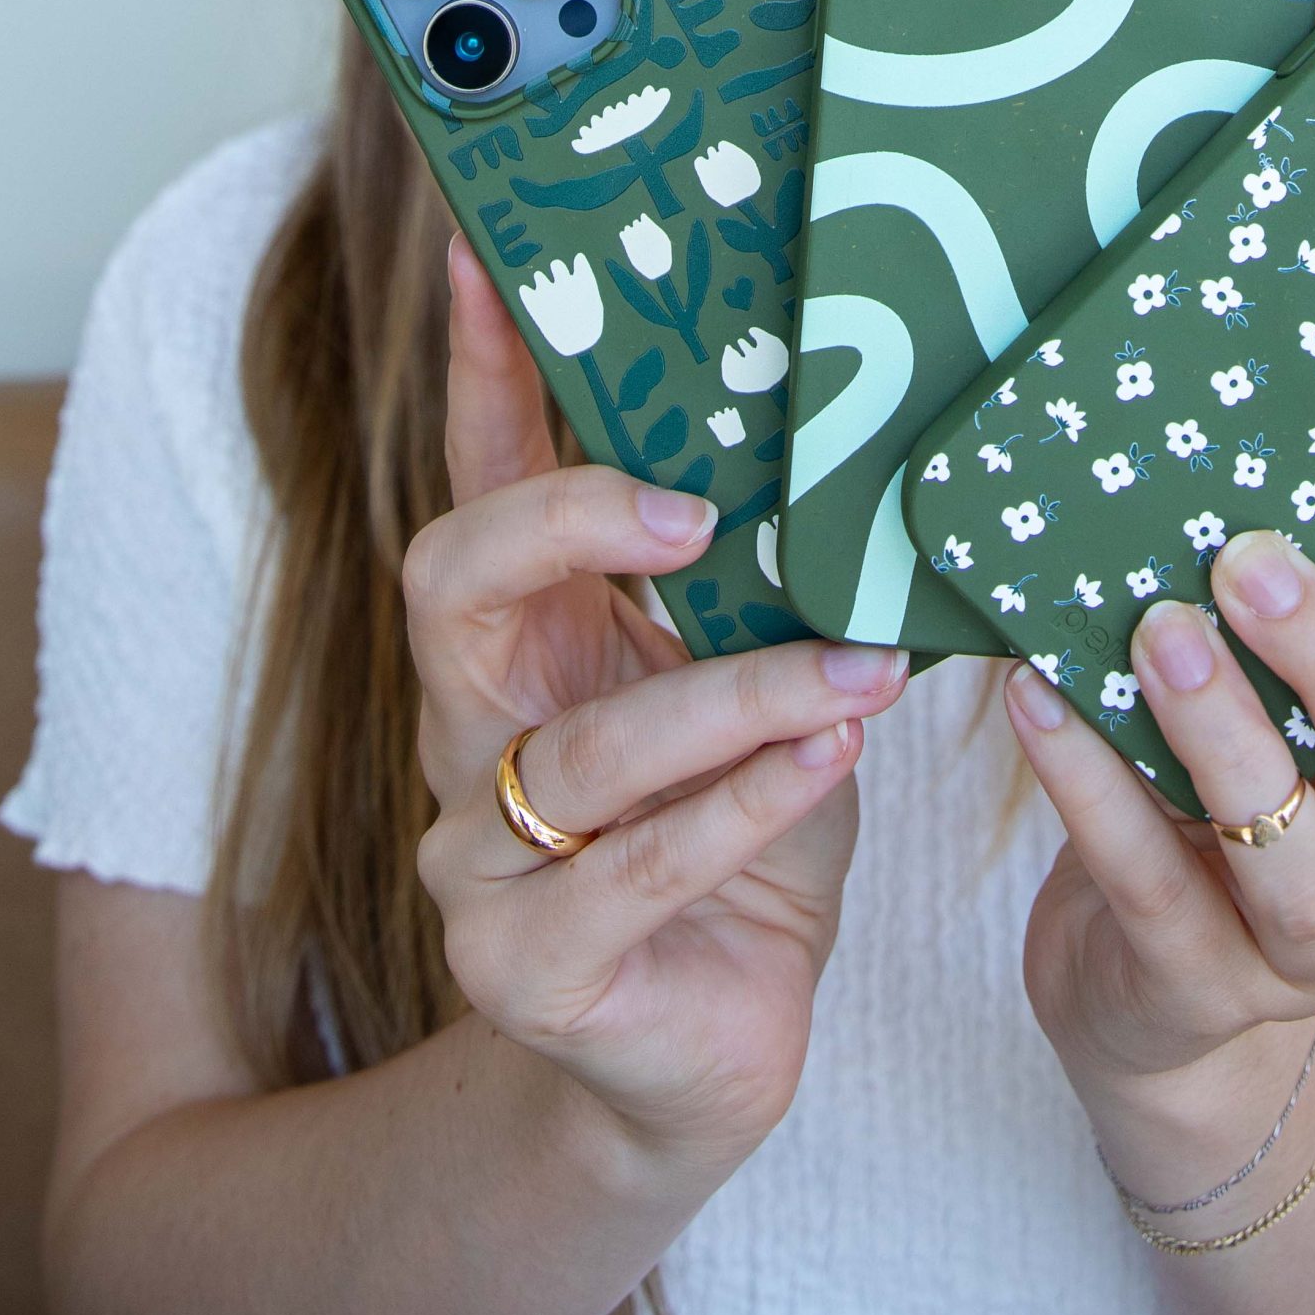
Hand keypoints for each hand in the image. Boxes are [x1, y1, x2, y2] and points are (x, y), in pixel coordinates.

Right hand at [408, 234, 907, 1168]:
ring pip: (587, 742)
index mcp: (524, 646)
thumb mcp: (749, 687)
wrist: (705, 1051)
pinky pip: (640, 864)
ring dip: (738, 696)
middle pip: (454, 580)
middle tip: (694, 511)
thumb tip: (837, 435)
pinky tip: (830, 757)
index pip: (479, 485)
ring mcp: (477, 856)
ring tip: (859, 671)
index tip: (493, 263)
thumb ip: (750, 591)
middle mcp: (470, 733)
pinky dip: (749, 805)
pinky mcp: (525, 967)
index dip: (481, 377)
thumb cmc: (742, 835)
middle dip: (567, 520)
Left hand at [1004, 428, 1314, 1130]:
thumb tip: (1267, 403)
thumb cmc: (1215, 784)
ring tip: (1156, 631)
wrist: (1140, 993)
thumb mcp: (1286, 691)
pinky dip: (1089, 787)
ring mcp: (1311, 945)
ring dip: (1224, 735)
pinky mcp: (1197, 988)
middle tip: (1248, 561)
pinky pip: (1147, 886)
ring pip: (1296, 862)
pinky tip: (1038, 698)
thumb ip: (1302, 589)